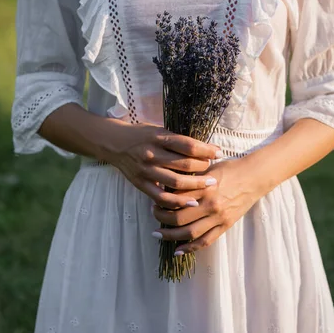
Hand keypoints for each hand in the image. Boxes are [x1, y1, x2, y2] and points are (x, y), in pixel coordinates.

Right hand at [103, 122, 222, 208]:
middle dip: (203, 168)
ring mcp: (145, 170)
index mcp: (158, 137)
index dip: (206, 150)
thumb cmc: (141, 135)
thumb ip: (179, 140)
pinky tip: (191, 202)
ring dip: (196, 186)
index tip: (219, 153)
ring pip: (176, 183)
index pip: (187, 145)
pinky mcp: (141, 184)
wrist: (114, 143)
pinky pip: (161, 197)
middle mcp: (151, 154)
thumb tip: (207, 148)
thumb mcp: (159, 130)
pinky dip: (178, 202)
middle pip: (184, 164)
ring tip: (208, 185)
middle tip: (213, 171)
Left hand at [151, 159, 263, 253]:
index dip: (162, 200)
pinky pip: (205, 241)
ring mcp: (218, 217)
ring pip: (189, 232)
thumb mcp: (208, 169)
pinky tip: (177, 251)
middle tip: (153, 214)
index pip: (176, 198)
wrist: (254, 177)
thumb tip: (168, 185)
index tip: (154, 200)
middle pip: (179, 217)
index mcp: (204, 187)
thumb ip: (191, 179)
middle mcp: (210, 204)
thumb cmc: (229, 169)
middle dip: (162, 218)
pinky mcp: (225, 225)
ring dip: (170, 235)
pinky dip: (190, 248)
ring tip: (158, 234)